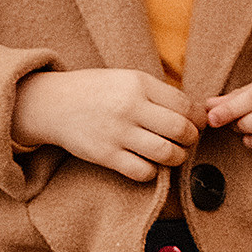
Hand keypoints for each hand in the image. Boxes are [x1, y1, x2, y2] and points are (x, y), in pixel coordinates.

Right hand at [13, 63, 199, 182]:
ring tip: (173, 154)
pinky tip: (149, 164)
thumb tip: (194, 112)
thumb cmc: (97, 91)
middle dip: (191, 138)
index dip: (198, 117)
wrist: (53, 103)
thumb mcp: (127, 79)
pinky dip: (153, 171)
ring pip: (165, 153)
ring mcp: (117, 133)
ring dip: (177, 157)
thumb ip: (157, 93)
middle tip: (188, 140)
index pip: (183, 104)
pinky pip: (143, 171)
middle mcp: (129, 107)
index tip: (198, 122)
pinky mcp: (106, 155)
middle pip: (180, 130)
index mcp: (138, 84)